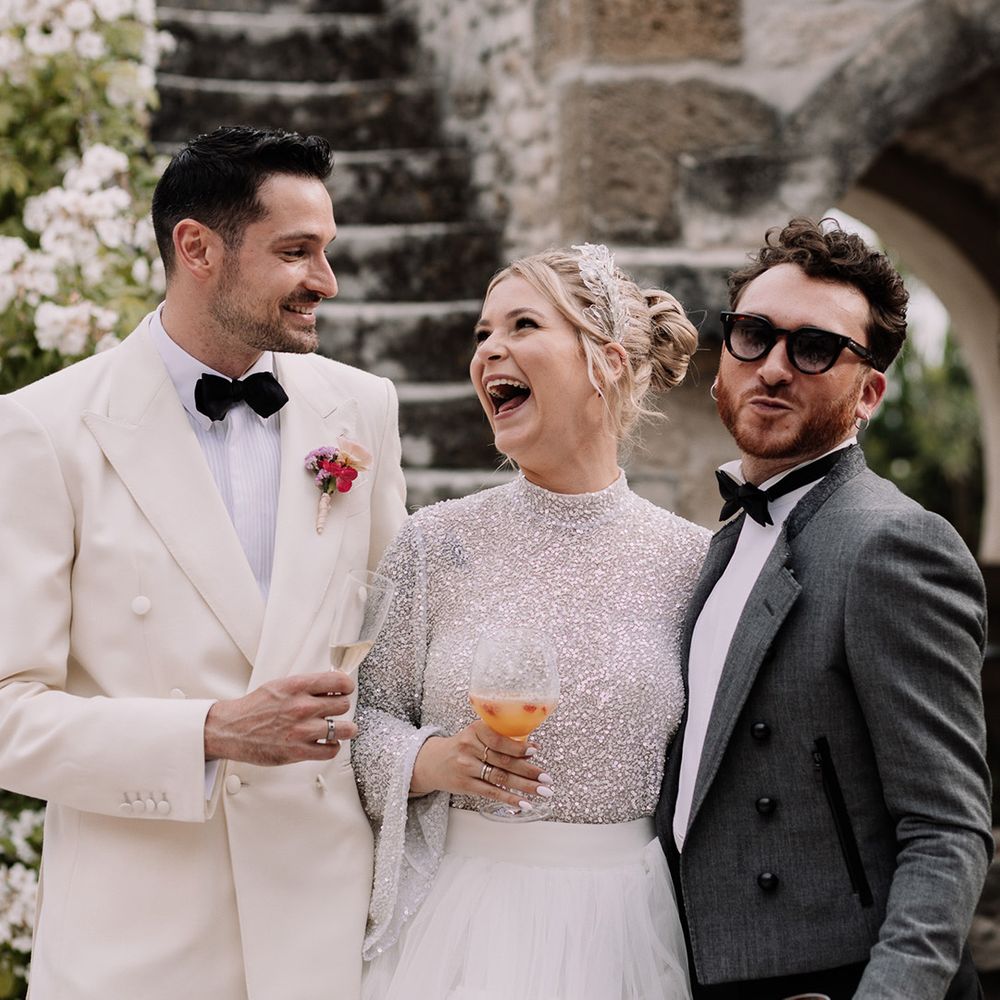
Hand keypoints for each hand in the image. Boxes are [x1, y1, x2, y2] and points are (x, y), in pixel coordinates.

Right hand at [204, 671, 356, 765]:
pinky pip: (331, 750)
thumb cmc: (254, 708)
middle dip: (341, 706)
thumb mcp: (280, 685)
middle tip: (335, 710)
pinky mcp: (298, 752)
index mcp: (298, 687)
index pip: (339, 681)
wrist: (231, 730)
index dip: (347, 685)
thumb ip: (306, 686)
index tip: (345, 689)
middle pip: (344, 704)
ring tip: (340, 728)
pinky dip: (332, 747)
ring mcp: (302, 730)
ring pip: (344, 729)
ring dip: (345, 729)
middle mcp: (302, 707)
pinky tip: (326, 743)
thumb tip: (332, 685)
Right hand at [410, 720, 552, 810]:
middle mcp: (469, 747)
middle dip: (529, 771)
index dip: (519, 747)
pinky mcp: (465, 785)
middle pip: (504, 761)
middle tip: (546, 778)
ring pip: (500, 777)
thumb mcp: (476, 736)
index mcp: (475, 730)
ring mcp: (466, 767)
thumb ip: (498, 741)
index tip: (536, 751)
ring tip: (542, 791)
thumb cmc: (462, 747)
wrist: (432, 762)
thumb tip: (530, 751)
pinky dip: (509, 798)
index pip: (500, 740)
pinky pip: (491, 792)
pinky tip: (523, 803)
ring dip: (524, 786)